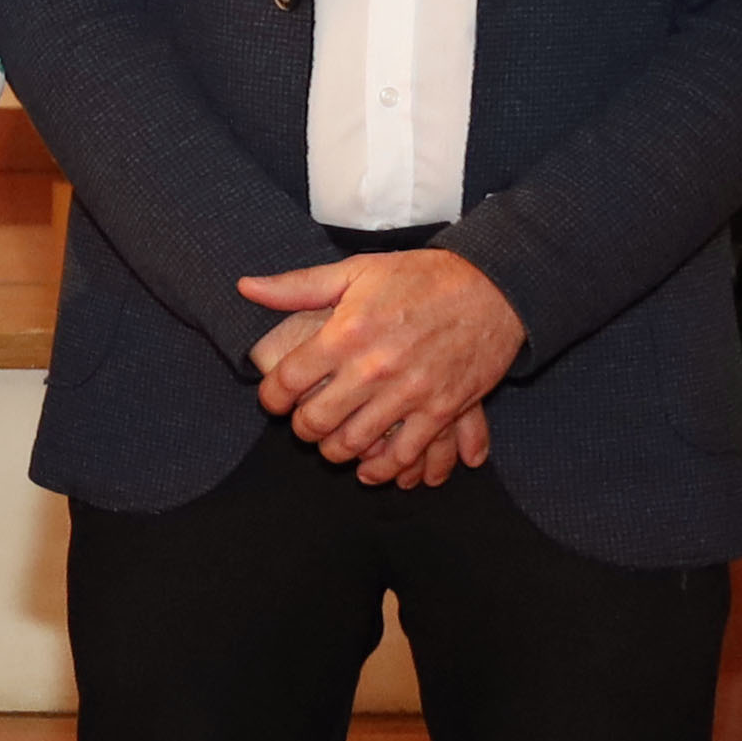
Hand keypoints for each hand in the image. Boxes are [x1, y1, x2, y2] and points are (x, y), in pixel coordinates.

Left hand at [239, 250, 523, 484]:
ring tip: (333, 443)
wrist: (495, 286)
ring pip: (352, 445)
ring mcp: (408, 393)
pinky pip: (402, 456)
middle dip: (301, 429)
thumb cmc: (422, 277)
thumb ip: (298, 286)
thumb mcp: (357, 270)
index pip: (286, 382)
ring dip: (335, 451)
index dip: (271, 399)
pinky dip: (381, 470)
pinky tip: (369, 468)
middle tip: (304, 424)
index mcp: (346, 332)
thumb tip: (246, 287)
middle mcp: (373, 367)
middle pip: (314, 422)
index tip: (274, 401)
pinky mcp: (441, 410)